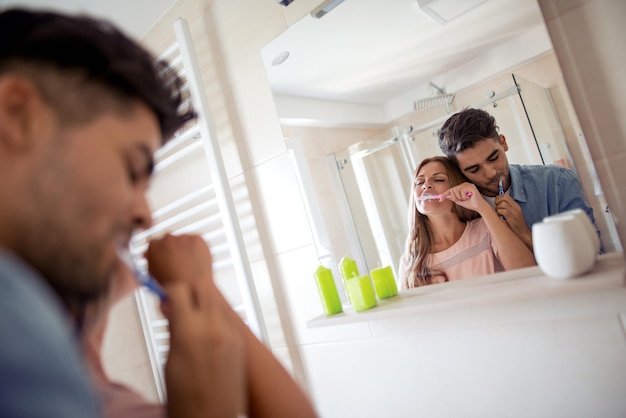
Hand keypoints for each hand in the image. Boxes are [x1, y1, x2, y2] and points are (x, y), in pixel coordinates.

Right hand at [146, 234, 245, 417]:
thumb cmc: (186, 401)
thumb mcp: (169, 362)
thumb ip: (173, 328)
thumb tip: (171, 307)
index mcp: (191, 335)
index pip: (178, 289)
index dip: (167, 281)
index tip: (159, 275)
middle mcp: (215, 329)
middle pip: (201, 284)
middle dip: (187, 274)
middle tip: (174, 263)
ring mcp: (230, 333)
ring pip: (215, 295)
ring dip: (200, 287)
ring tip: (186, 285)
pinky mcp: (238, 341)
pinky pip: (224, 312)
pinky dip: (210, 304)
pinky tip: (200, 308)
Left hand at [444, 182, 486, 212]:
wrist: (479, 207)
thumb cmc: (470, 204)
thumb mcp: (459, 201)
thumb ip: (453, 198)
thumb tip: (446, 196)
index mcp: (462, 187)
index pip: (451, 189)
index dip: (445, 194)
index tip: (440, 200)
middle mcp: (464, 184)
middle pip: (452, 189)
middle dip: (455, 197)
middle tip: (461, 200)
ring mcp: (468, 184)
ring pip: (456, 190)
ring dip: (460, 197)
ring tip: (466, 198)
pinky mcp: (471, 186)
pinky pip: (462, 191)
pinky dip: (464, 196)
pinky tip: (469, 197)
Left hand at [494, 195, 532, 248]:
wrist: (522, 233)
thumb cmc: (515, 225)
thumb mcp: (513, 214)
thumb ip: (507, 208)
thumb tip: (497, 202)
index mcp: (516, 206)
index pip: (506, 195)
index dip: (499, 197)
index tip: (496, 203)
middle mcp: (516, 207)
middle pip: (504, 197)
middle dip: (497, 201)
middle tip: (496, 207)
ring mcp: (514, 212)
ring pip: (502, 204)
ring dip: (497, 208)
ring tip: (499, 213)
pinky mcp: (511, 217)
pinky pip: (502, 211)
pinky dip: (498, 213)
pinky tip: (500, 217)